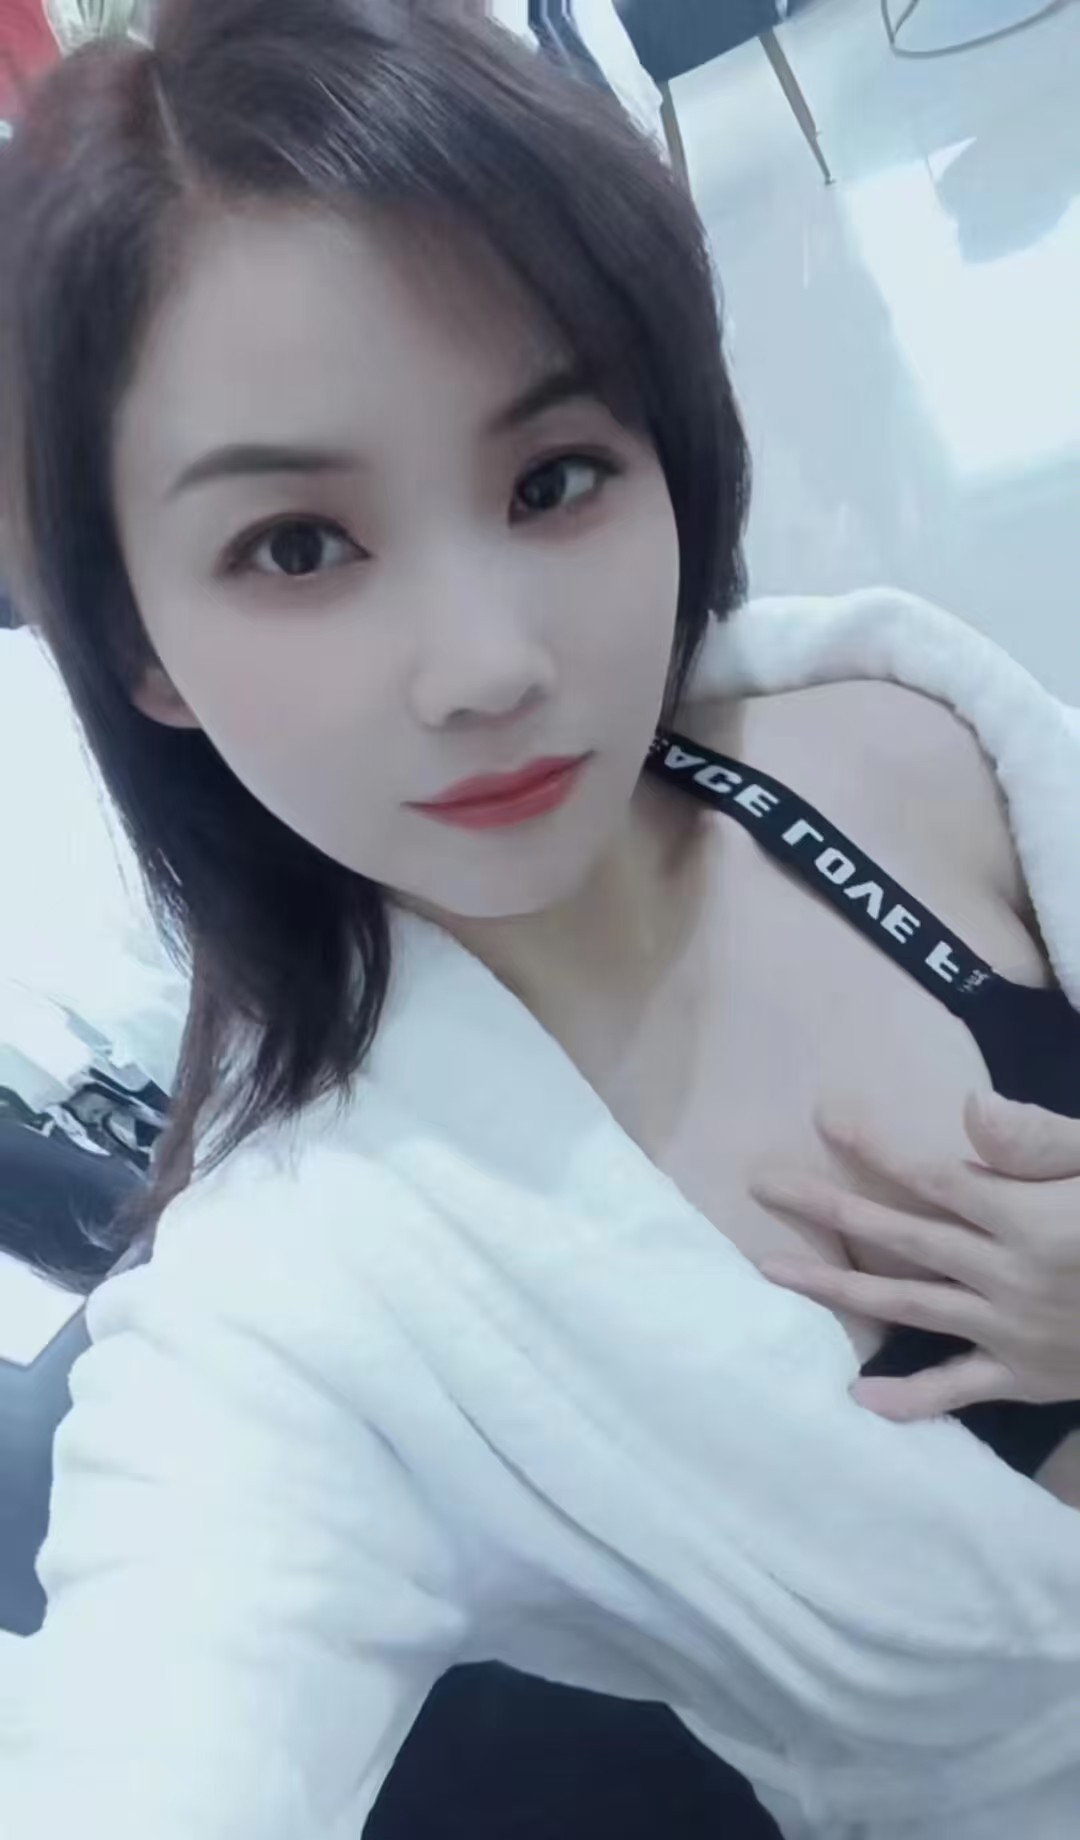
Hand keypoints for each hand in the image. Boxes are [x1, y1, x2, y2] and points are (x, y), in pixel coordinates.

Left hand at [752, 1094, 1079, 1420]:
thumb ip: (1044, 1141)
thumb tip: (968, 1109)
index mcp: (1029, 1218)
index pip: (934, 1175)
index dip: (876, 1146)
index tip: (824, 1114)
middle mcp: (1006, 1276)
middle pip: (899, 1236)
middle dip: (826, 1206)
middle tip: (760, 1181)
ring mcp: (1011, 1332)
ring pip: (908, 1306)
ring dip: (836, 1287)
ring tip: (770, 1269)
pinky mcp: (1027, 1377)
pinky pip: (960, 1389)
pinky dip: (911, 1399)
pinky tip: (858, 1399)